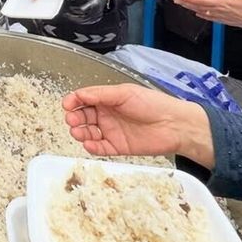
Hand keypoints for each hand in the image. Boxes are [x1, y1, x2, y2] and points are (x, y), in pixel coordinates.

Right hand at [62, 84, 214, 167]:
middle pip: (83, 117)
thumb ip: (100, 94)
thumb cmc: (153, 104)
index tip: (67, 105)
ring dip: (80, 133)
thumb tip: (79, 94)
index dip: (74, 102)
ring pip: (88, 134)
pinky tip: (89, 144)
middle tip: (72, 120)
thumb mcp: (124, 93)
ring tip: (78, 133)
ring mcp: (111, 131)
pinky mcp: (117, 147)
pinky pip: (99, 148)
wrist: (174, 125)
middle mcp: (107, 115)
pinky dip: (91, 147)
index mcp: (108, 99)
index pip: (84, 100)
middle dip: (75, 118)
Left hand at [64, 0, 107, 24]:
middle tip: (67, 15)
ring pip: (86, 21)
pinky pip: (89, 22)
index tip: (70, 8)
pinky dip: (82, 21)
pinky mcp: (98, 18)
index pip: (82, 10)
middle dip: (74, 18)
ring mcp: (98, 15)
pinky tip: (76, 19)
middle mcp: (97, 10)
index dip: (75, 10)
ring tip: (70, 17)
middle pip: (84, 17)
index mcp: (93, 3)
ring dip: (77, 20)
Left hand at [174, 0, 241, 27]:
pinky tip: (199, 14)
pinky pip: (209, 18)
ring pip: (202, 13)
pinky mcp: (224, 21)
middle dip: (186, 3)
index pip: (201, 1)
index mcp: (222, 3)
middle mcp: (218, 11)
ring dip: (192, 9)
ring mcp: (221, 17)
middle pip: (198, 7)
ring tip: (184, 5)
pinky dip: (202, 15)